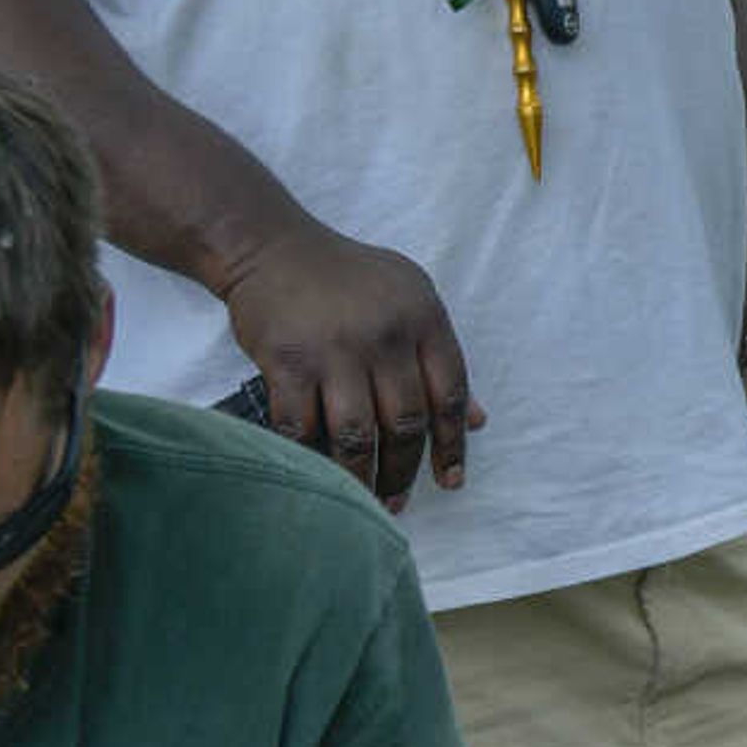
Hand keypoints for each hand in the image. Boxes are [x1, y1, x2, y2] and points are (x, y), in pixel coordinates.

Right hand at [218, 214, 484, 509]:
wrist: (271, 246)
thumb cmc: (345, 277)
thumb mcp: (410, 297)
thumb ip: (440, 357)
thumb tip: (476, 420)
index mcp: (423, 318)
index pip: (449, 394)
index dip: (453, 444)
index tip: (451, 480)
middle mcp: (386, 334)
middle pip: (406, 423)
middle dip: (404, 470)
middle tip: (398, 500)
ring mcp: (335, 349)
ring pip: (358, 436)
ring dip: (362, 478)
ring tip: (364, 499)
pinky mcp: (287, 361)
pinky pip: (301, 428)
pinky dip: (309, 457)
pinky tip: (316, 473)